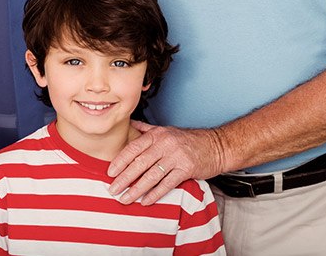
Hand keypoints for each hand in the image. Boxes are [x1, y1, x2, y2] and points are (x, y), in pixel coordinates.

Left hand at [107, 121, 225, 204]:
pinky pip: (167, 184)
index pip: (133, 148)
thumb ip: (146, 129)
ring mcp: (175, 157)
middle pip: (139, 163)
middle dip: (124, 178)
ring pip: (151, 175)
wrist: (215, 146)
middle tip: (113, 189)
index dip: (120, 161)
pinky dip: (155, 194)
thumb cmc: (189, 140)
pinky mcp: (186, 170)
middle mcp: (164, 145)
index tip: (110, 172)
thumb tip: (130, 124)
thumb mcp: (166, 130)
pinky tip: (145, 201)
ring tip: (125, 198)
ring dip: (137, 189)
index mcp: (156, 135)